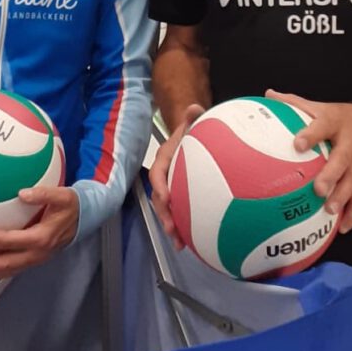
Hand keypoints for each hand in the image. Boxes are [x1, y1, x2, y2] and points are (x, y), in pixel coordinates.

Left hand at [0, 186, 79, 280]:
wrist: (84, 218)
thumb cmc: (71, 205)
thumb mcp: (63, 196)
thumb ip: (44, 194)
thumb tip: (22, 192)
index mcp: (41, 238)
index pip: (11, 240)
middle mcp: (36, 253)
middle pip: (5, 264)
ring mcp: (34, 259)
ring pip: (6, 270)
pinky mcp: (32, 259)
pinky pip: (10, 268)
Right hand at [149, 104, 204, 248]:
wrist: (193, 140)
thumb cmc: (191, 133)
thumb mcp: (192, 124)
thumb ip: (193, 117)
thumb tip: (194, 108)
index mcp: (164, 159)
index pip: (157, 173)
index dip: (159, 186)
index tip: (166, 197)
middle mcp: (165, 177)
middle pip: (159, 198)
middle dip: (164, 215)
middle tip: (172, 229)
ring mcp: (172, 188)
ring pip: (167, 209)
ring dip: (172, 226)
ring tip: (180, 242)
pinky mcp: (181, 198)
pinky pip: (179, 212)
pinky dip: (184, 227)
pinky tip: (193, 241)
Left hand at [265, 90, 351, 233]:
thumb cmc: (346, 117)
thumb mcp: (324, 106)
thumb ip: (295, 103)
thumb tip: (268, 95)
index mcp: (337, 122)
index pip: (323, 126)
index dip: (311, 135)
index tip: (297, 144)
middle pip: (343, 159)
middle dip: (331, 175)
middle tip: (317, 189)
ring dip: (343, 197)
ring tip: (329, 210)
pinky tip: (344, 227)